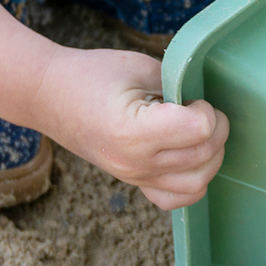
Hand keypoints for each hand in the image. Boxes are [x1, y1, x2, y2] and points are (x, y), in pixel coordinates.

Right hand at [32, 46, 228, 210]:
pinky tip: (189, 156)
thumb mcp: (137, 66)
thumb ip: (175, 83)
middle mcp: (135, 163)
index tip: (193, 97)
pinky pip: (175, 199)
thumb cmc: (89, 74)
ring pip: (197, 184)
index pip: (200, 130)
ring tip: (199, 131)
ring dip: (211, 157)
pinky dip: (193, 181)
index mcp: (135, 131)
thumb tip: (203, 97)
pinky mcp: (132, 182)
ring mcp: (133, 177)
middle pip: (204, 157)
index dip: (207, 110)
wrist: (48, 95)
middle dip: (217, 129)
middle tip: (202, 107)